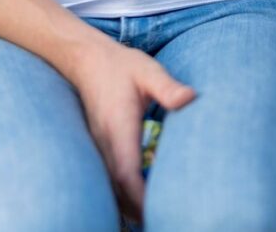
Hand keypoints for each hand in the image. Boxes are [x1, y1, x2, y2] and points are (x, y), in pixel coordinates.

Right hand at [68, 39, 195, 221]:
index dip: (140, 195)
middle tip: (165, 218)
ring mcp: (98, 146)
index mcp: (118, 129)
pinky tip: (140, 199)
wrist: (86, 59)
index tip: (159, 207)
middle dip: (137, 208)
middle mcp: (104, 142)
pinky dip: (121, 192)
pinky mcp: (99, 145)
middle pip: (116, 188)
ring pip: (109, 186)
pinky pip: (107, 177)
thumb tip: (189, 98)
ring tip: (156, 215)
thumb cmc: (122, 66)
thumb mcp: (148, 71)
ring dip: (128, 203)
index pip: (125, 172)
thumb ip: (167, 87)